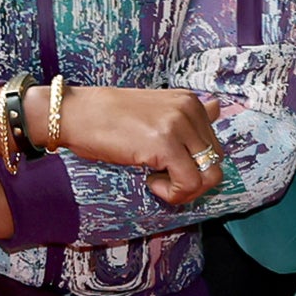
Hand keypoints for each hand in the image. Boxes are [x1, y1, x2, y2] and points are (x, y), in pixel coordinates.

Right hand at [53, 84, 229, 204]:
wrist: (76, 113)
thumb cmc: (109, 116)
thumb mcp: (156, 110)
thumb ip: (188, 116)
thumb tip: (219, 107)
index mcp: (191, 103)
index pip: (215, 147)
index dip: (194, 166)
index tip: (166, 167)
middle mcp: (190, 110)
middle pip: (216, 162)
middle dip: (193, 180)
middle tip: (161, 179)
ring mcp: (179, 125)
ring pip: (209, 175)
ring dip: (185, 188)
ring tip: (157, 181)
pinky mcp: (165, 143)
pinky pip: (188, 183)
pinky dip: (172, 192)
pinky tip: (149, 180)